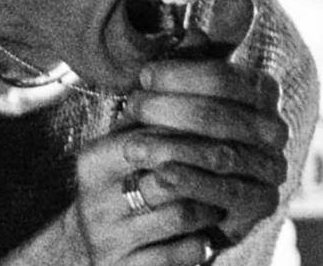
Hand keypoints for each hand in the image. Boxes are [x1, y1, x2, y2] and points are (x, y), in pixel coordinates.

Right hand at [58, 126, 230, 265]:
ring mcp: (109, 238)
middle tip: (237, 164)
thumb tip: (196, 76)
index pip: (151, 138)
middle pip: (169, 174)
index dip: (194, 133)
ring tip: (222, 200)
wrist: (85, 248)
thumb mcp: (122, 150)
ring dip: (210, 206)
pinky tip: (207, 235)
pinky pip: (179, 254)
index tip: (227, 130)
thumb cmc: (118, 188)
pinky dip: (201, 243)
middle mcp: (96, 199)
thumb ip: (150, 120)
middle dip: (208, 169)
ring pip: (181, 214)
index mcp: (93, 162)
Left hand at [114, 59, 288, 245]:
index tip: (144, 75)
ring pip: (220, 154)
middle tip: (133, 106)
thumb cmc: (183, 127)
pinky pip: (226, 192)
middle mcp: (276, 128)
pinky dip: (191, 182)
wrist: (191, 192)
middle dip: (170, 109)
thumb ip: (204, 51)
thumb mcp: (188, 87)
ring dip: (172, 147)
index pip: (224, 77)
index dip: (181, 74)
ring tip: (132, 145)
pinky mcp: (264, 204)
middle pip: (220, 115)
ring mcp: (273, 168)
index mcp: (263, 91)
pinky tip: (159, 175)